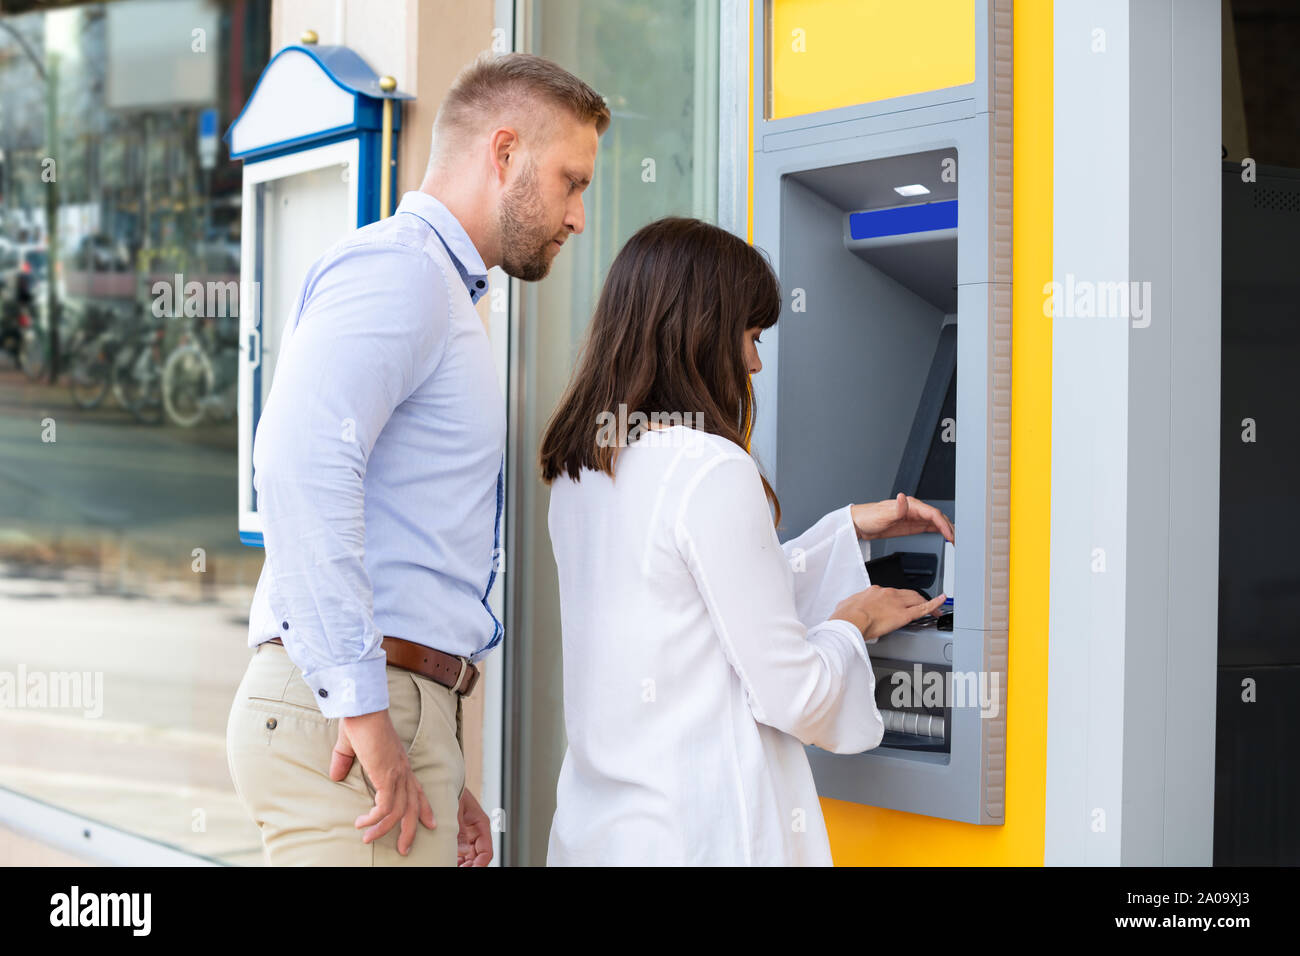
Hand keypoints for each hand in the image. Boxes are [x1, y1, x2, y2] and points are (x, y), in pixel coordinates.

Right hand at [329, 710, 434, 854]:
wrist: (362, 710)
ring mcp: (397, 774)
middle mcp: (403, 771)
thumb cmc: (359, 722)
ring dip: (383, 829)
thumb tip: (336, 775)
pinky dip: (374, 819)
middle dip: (410, 830)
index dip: (424, 808)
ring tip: (367, 838)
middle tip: (404, 848)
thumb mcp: (350, 747)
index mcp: (400, 764)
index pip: (417, 790)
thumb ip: (344, 761)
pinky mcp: (387, 776)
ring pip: (399, 812)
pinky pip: (385, 807)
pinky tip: (361, 823)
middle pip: (413, 807)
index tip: (429, 824)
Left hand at [456, 788, 493, 866]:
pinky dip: (458, 860)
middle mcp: (476, 831)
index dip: (480, 864)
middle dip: (471, 866)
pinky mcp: (459, 834)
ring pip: (470, 857)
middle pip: (479, 857)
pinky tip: (451, 862)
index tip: (471, 870)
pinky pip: (461, 852)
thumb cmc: (453, 791)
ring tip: (451, 866)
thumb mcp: (456, 810)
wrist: (444, 781)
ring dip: (464, 865)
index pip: (486, 851)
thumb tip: (462, 851)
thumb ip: (460, 831)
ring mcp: (468, 834)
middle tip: (459, 870)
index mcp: (481, 824)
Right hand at [831, 585, 946, 641]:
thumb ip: (850, 605)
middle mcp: (887, 594)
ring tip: (934, 608)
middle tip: (922, 602)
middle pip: (906, 594)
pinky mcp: (903, 615)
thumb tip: (846, 608)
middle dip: (916, 598)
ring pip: (916, 600)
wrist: (850, 619)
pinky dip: (934, 605)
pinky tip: (941, 603)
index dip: (896, 599)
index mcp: (873, 592)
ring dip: (926, 602)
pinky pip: (922, 609)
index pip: (890, 594)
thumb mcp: (846, 606)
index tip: (897, 603)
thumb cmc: (846, 616)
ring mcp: (896, 603)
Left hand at [851, 493, 953, 543]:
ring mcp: (913, 517)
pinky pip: (929, 526)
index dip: (943, 524)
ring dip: (947, 530)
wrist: (859, 523)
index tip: (950, 535)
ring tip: (956, 540)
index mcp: (910, 505)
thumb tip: (903, 497)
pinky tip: (945, 536)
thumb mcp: (883, 514)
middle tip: (959, 540)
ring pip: (936, 522)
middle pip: (938, 517)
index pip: (933, 514)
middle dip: (950, 528)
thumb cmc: (869, 517)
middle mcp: (914, 509)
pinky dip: (939, 531)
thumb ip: (896, 508)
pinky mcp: (910, 524)